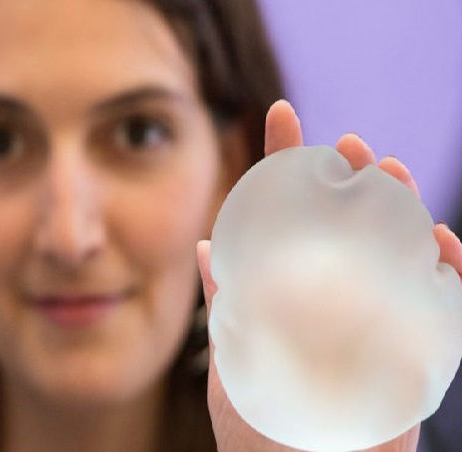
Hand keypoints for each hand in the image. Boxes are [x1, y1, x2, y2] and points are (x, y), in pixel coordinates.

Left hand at [197, 100, 460, 451]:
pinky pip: (435, 300)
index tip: (280, 112)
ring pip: (394, 246)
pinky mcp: (411, 350)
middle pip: (347, 219)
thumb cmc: (258, 430)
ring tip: (390, 175)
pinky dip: (440, 268)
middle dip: (353, 177)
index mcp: (284, 287)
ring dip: (398, 207)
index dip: (283, 160)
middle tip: (349, 147)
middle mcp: (331, 294)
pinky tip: (436, 241)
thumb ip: (229, 303)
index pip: (282, 212)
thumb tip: (208, 244)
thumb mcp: (235, 361)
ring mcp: (374, 318)